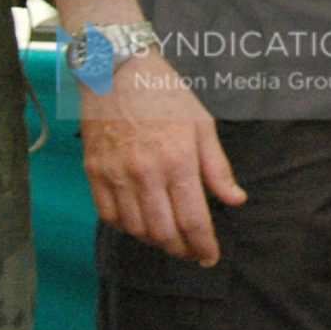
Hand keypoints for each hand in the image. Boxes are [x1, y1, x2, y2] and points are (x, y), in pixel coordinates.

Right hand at [80, 51, 246, 263]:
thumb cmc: (166, 95)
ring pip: (136, 229)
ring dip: (155, 241)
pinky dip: (127, 228)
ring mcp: (116, 175)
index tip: (210, 257)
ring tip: (170, 239)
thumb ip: (218, 168)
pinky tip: (141, 224)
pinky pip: (109, 216)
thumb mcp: (203, 125)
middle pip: (163, 232)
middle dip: (181, 249)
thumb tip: (236, 200)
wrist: (119, 72)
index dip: (203, 244)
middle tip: (192, 252)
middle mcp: (145, 174)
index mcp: (178, 161)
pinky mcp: (94, 174)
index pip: (193, 219)